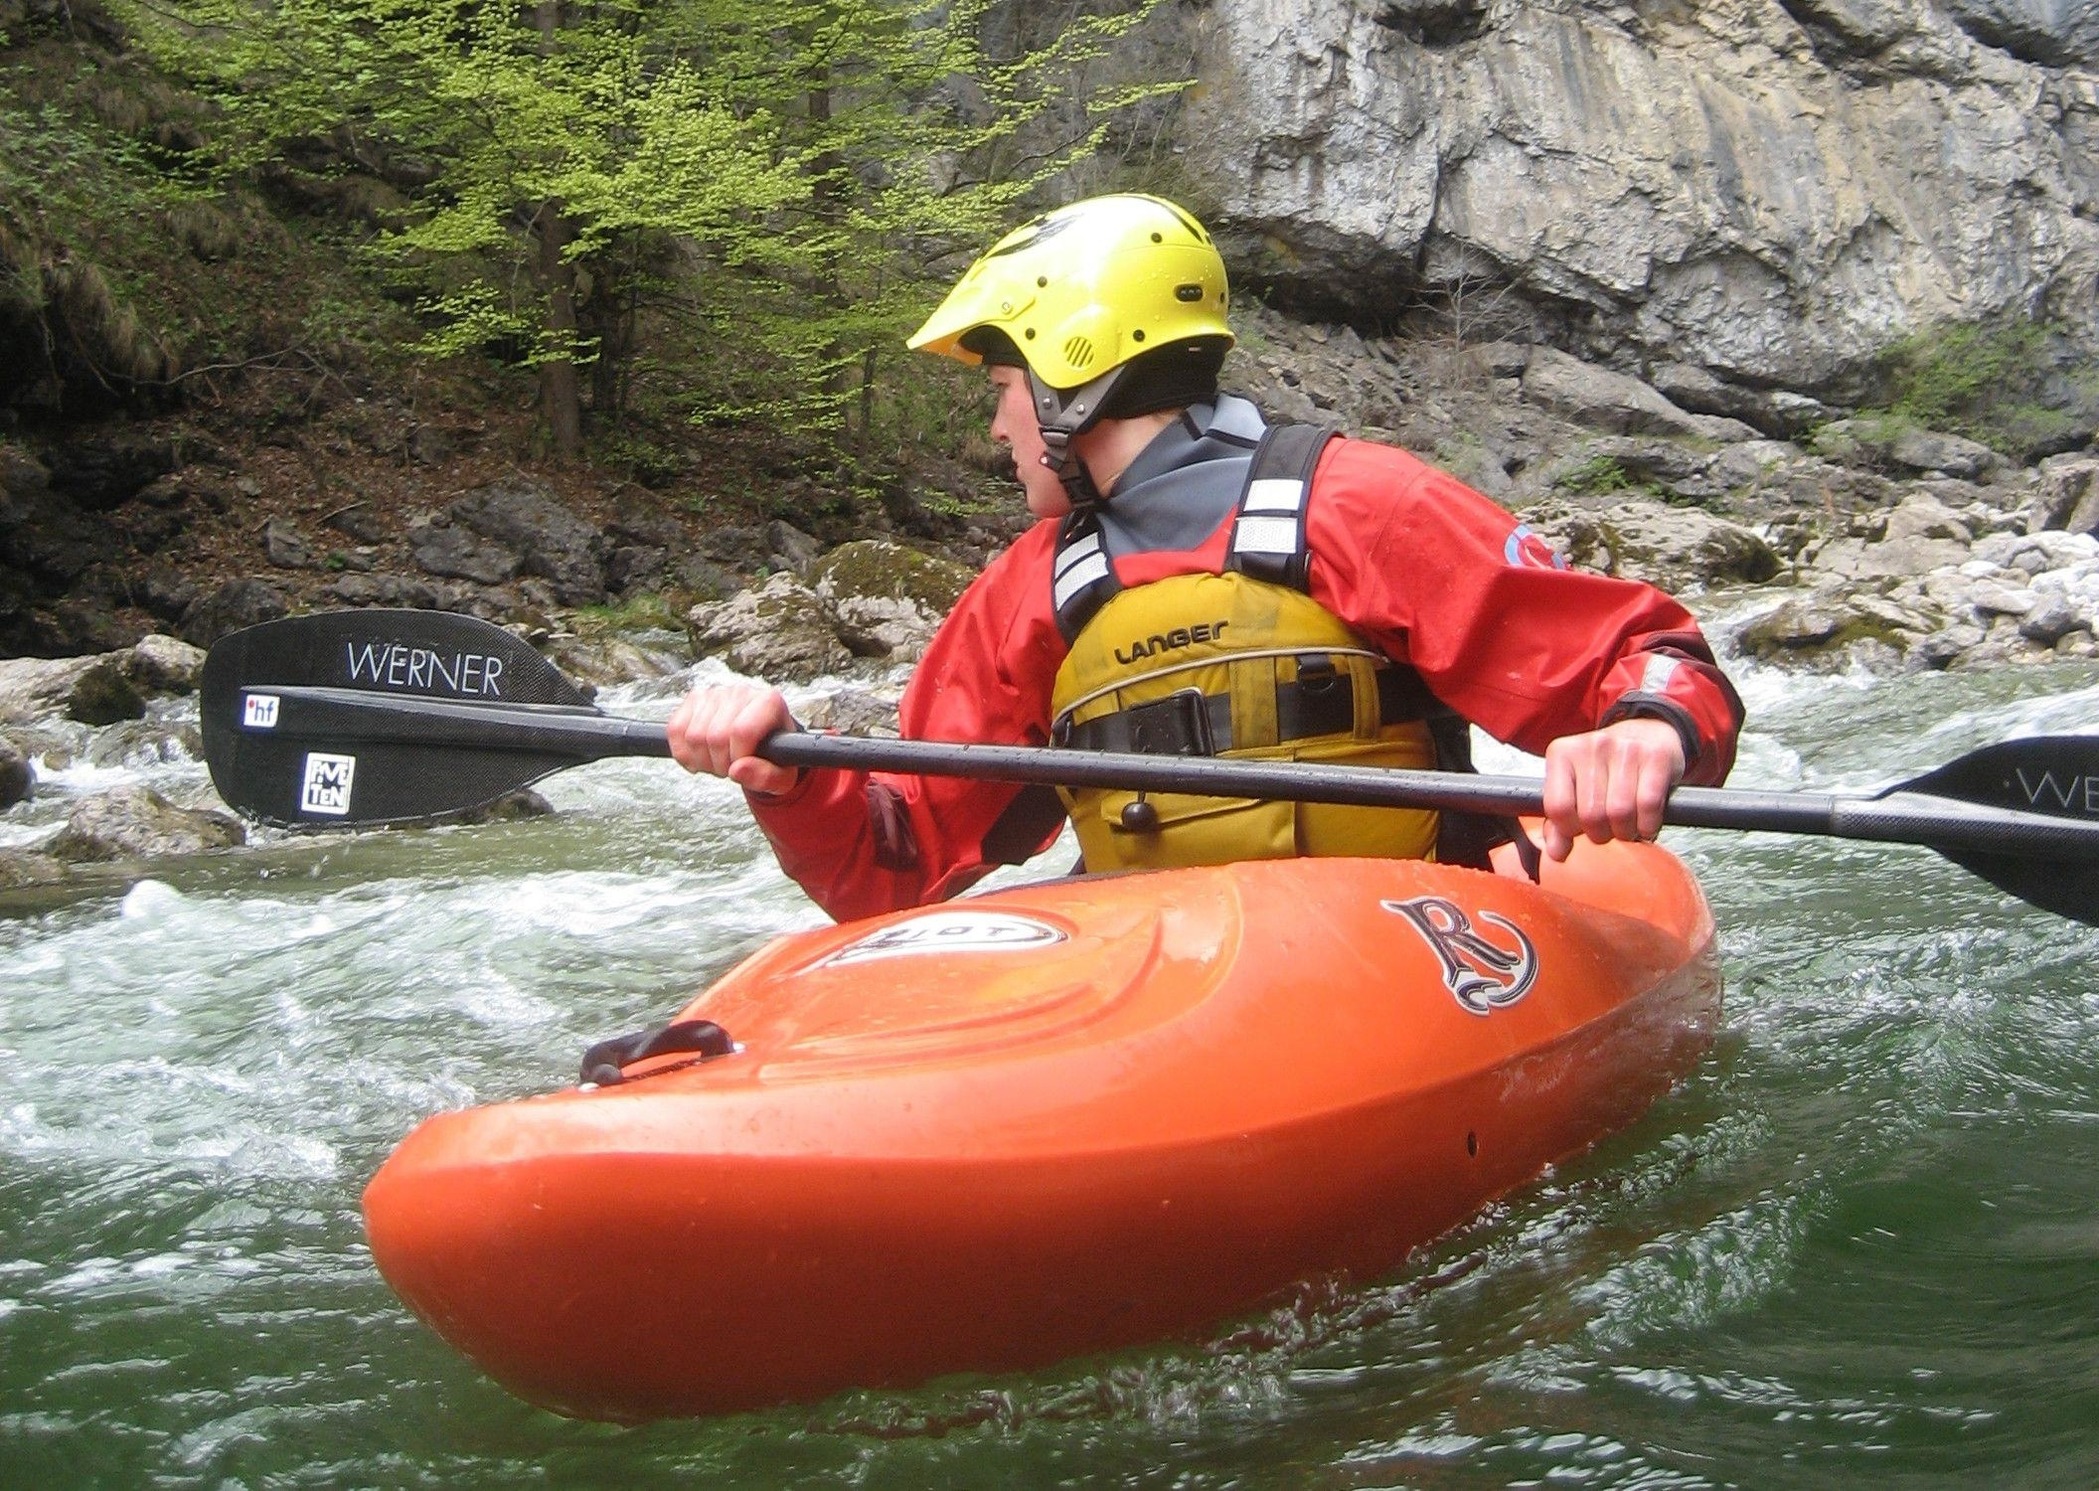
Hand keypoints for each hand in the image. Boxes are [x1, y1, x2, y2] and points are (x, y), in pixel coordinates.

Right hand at [665, 683, 800, 796]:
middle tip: (730, 769)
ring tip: (719, 762)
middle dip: (719, 765)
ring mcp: (716, 693)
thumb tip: (737, 770)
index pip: (742, 731)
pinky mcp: (695, 698)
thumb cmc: (776, 760)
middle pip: (715, 736)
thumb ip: (766, 777)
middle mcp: (742, 692)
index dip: (737, 758)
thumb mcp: (782, 777)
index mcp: (770, 702)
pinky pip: (675, 729)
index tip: (743, 767)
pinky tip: (699, 758)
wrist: (762, 745)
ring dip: (702, 761)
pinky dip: (682, 753)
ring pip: (693, 736)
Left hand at [1539, 717, 1686, 861]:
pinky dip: (1647, 826)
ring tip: (1626, 825)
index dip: (1569, 829)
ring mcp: (1625, 749)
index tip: (1579, 829)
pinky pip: (1648, 806)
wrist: (1649, 732)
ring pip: (1620, 814)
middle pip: (1591, 815)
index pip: (1558, 807)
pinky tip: (1645, 823)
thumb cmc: (1607, 768)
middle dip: (1600, 834)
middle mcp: (1592, 747)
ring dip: (1625, 832)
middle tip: (1608, 828)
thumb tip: (1556, 853)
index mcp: (1563, 753)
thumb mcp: (1576, 787)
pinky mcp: (1656, 757)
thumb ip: (1559, 822)